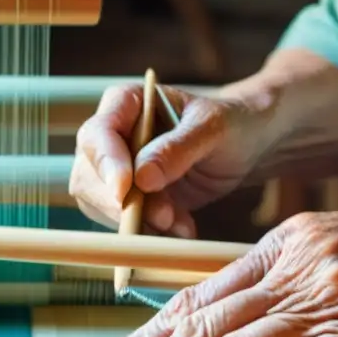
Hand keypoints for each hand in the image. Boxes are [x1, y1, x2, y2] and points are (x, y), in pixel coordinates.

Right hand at [69, 84, 270, 238]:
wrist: (248, 147)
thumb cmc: (232, 124)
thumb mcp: (212, 130)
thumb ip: (177, 148)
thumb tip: (141, 177)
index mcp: (125, 103)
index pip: (97, 134)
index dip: (106, 164)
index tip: (125, 190)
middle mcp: (112, 136)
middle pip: (89, 176)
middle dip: (123, 203)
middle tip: (165, 216)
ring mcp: (118, 170)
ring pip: (102, 206)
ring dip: (139, 223)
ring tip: (181, 224)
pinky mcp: (132, 199)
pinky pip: (125, 224)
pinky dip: (152, 233)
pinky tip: (183, 228)